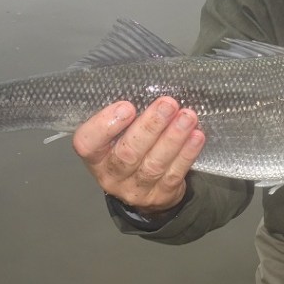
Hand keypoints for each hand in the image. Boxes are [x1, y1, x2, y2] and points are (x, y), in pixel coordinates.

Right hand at [72, 97, 204, 213]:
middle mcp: (111, 175)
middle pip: (128, 153)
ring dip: (173, 138)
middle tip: (168, 104)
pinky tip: (196, 137)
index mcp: (95, 156)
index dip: (105, 125)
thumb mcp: (117, 135)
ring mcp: (135, 189)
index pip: (87, 143)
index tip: (127, 107)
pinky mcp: (160, 196)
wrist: (143, 188)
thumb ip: (126, 117)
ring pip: (154, 164)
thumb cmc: (128, 149)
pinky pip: (174, 174)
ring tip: (188, 117)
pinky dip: (187, 154)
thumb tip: (152, 87)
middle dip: (150, 126)